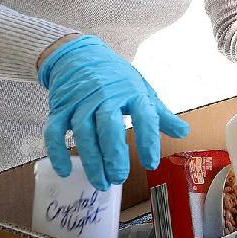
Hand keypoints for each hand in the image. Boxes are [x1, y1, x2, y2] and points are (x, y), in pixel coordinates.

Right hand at [38, 35, 188, 190]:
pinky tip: (66, 171)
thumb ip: (160, 114)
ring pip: (83, 132)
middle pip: (108, 126)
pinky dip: (57, 152)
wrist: (80, 55)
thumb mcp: (141, 91)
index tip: (150, 164)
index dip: (148, 141)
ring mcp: (79, 102)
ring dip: (90, 160)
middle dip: (114, 154)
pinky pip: (54, 131)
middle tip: (119, 178)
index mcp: (130, 92)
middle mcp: (104, 96)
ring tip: (100, 182)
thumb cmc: (116, 78)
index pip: (143, 116)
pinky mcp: (59, 108)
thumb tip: (183, 133)